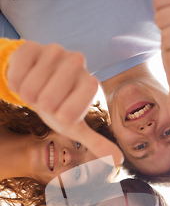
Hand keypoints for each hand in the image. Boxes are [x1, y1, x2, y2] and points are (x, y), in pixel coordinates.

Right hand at [7, 41, 123, 165]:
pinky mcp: (31, 45)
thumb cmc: (59, 107)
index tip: (61, 112)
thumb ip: (96, 142)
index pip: (68, 115)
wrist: (37, 81)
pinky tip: (26, 77)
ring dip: (28, 95)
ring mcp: (54, 50)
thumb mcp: (76, 126)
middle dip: (42, 107)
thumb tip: (118, 160)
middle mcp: (77, 62)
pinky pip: (16, 74)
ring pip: (30, 89)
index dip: (59, 118)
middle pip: (48, 102)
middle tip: (47, 101)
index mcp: (90, 84)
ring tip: (37, 90)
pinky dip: (15, 82)